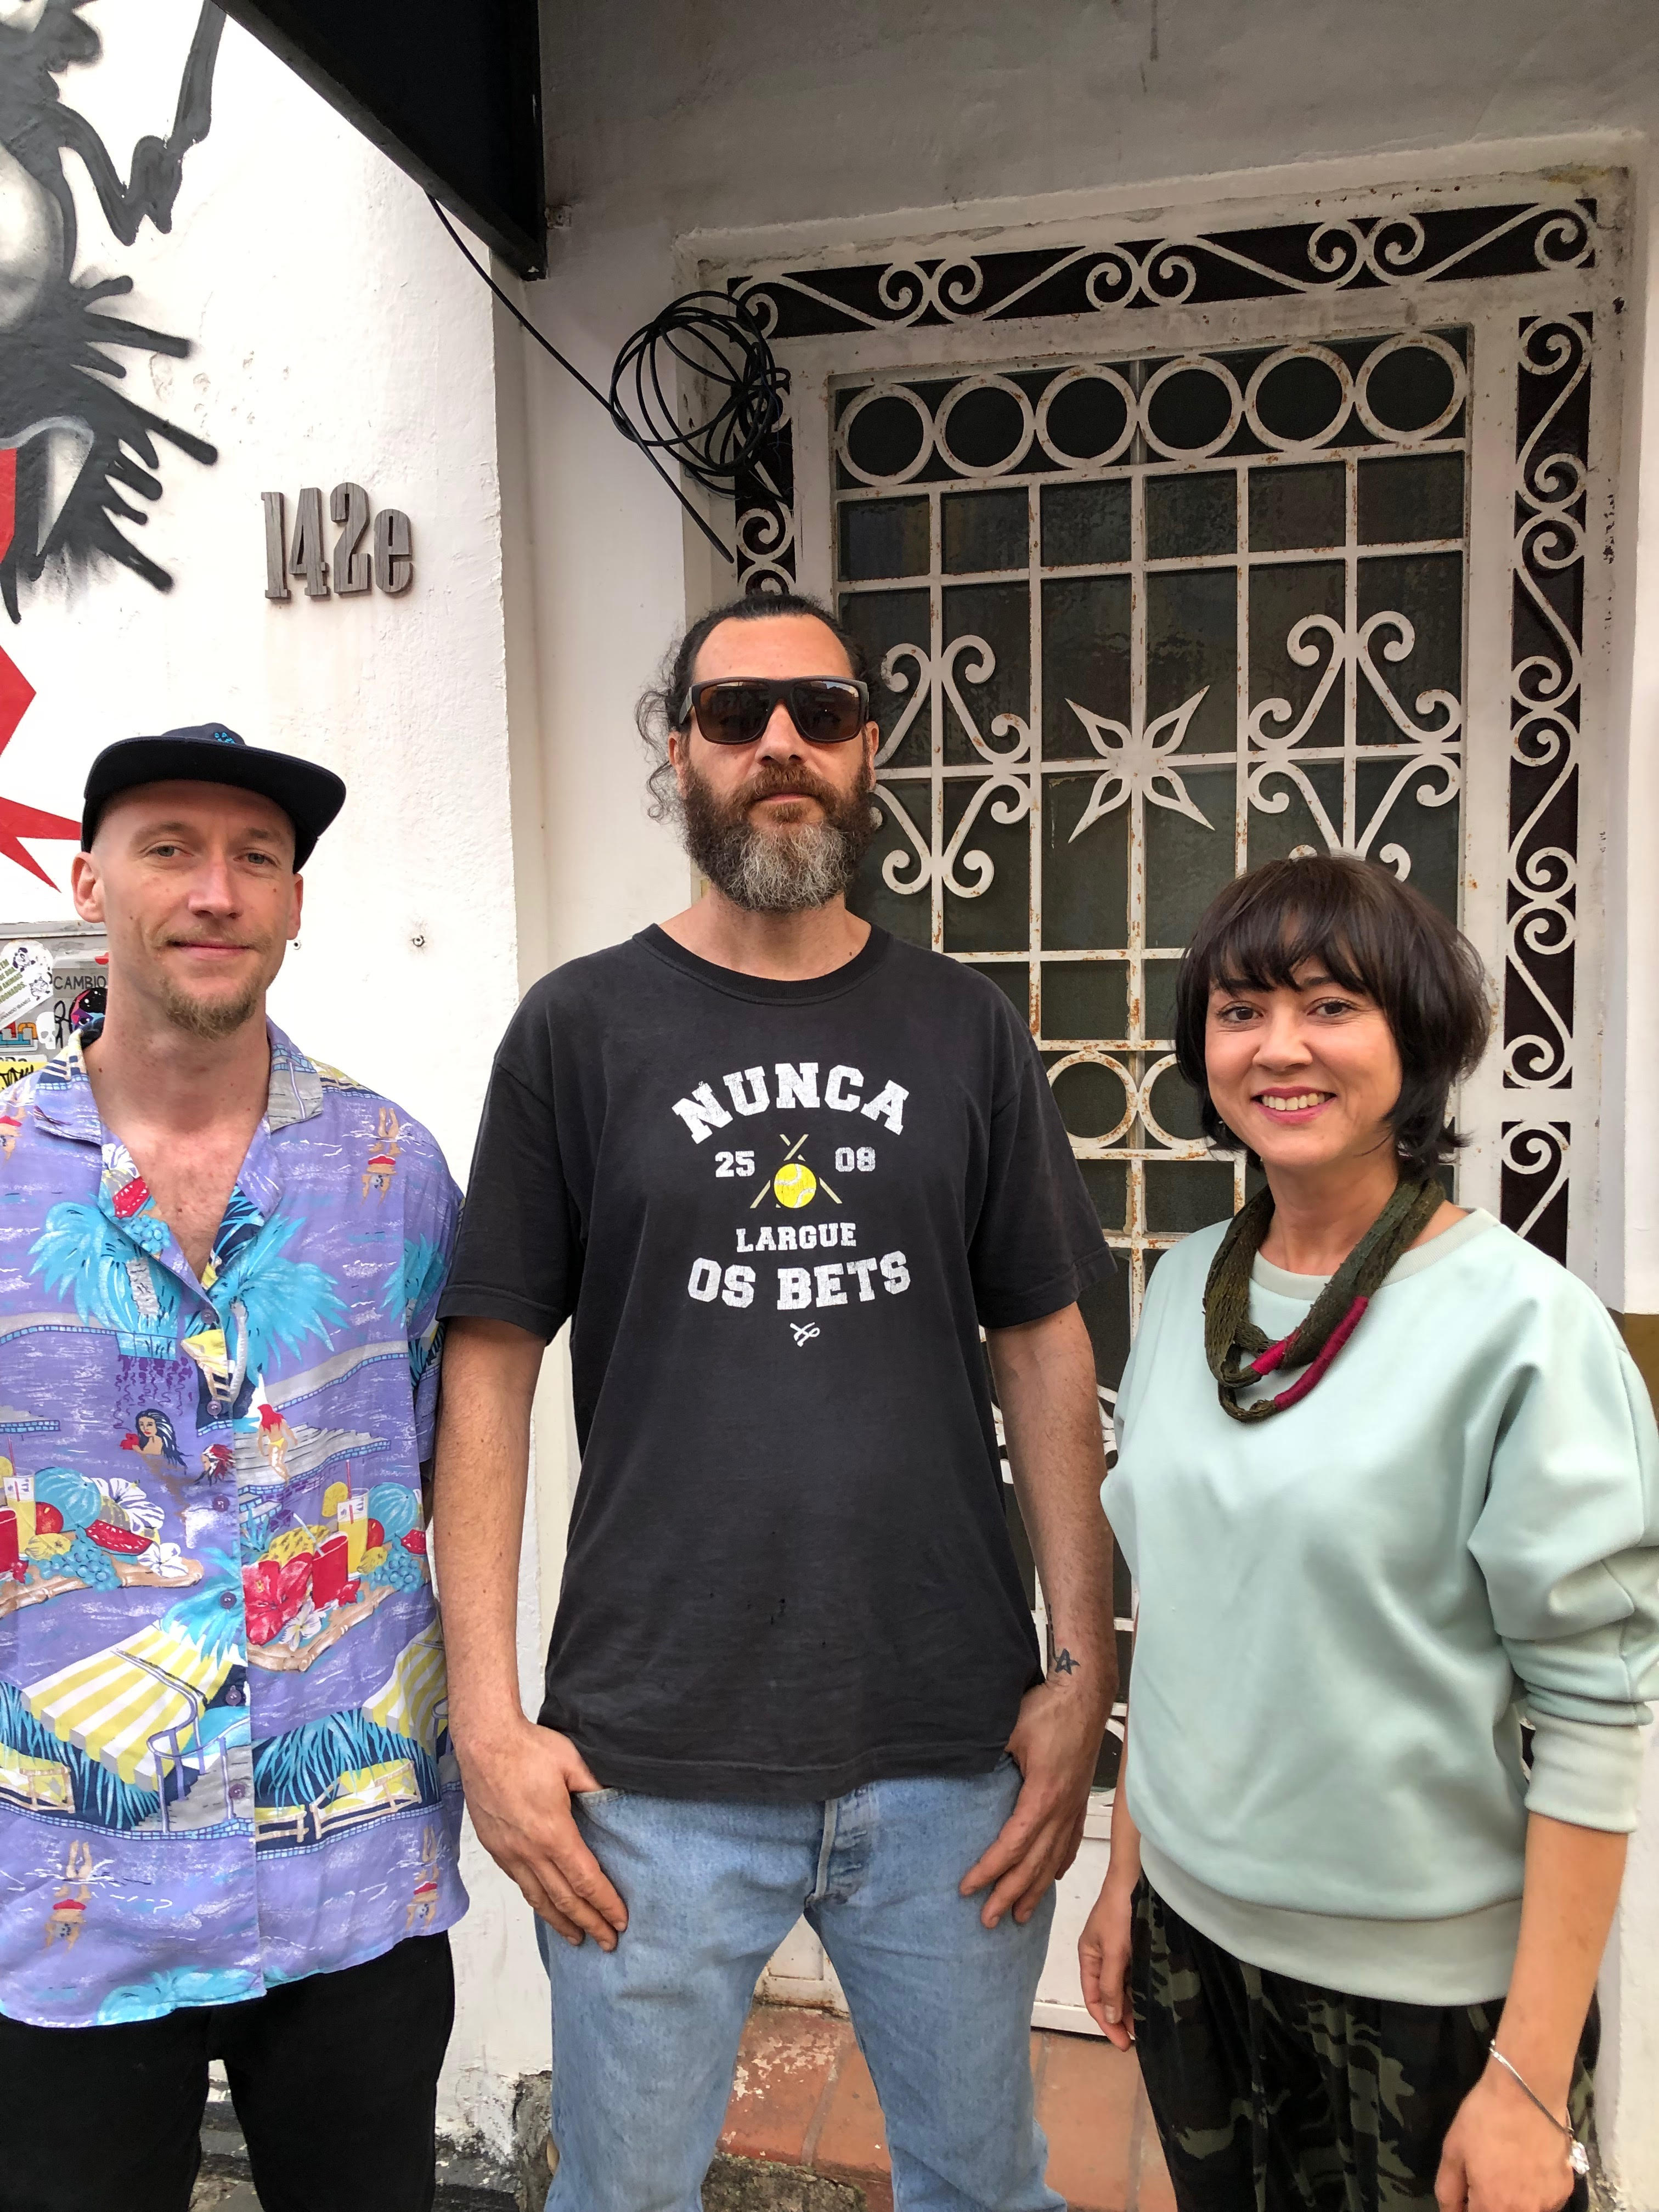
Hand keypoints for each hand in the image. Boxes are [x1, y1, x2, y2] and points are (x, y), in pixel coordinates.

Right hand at [454, 1715, 628, 1949]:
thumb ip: (595, 1789)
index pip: (585, 1880)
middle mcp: (530, 1851)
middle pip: (564, 1899)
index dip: (605, 1904)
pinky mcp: (495, 1847)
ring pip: (538, 1898)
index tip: (621, 1921)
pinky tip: (546, 1907)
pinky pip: (520, 1883)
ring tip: (577, 1938)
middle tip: (607, 1943)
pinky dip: (537, 1902)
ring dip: (560, 1922)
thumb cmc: (528, 1748)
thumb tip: (616, 1803)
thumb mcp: (573, 1763)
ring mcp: (509, 1852)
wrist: (483, 1742)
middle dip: (588, 1923)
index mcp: (554, 1833)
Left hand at [960, 1679, 1101, 1928]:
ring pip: (1053, 1860)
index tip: (966, 1888)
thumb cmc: (1047, 1708)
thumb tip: (957, 1769)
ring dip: (1034, 1891)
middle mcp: (1062, 1810)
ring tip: (1019, 1916)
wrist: (1086, 1695)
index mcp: (1042, 1796)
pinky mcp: (1079, 1800)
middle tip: (988, 1921)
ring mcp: (1074, 1807)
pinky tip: (1050, 1878)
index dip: (989, 1870)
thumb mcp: (1009, 1729)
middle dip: (1010, 1895)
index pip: (1012, 1846)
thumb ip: (986, 1754)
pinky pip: (1069, 1842)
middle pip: (1034, 1864)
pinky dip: (1057, 1865)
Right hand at [1078, 1873, 1135, 2048]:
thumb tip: (1110, 2017)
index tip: (1124, 2043)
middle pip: (1108, 1996)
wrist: (1137, 1878)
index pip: (1094, 1998)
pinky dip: (1140, 1992)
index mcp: (1089, 1957)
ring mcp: (1119, 1952)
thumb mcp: (1113, 1951)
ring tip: (1147, 2026)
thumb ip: (1111, 1985)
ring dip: (1132, 2007)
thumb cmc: (1120, 1913)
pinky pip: (1135, 1977)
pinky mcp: (1135, 1946)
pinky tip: (1152, 2002)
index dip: (1106, 2023)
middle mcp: (1102, 1957)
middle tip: (1139, 2040)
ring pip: (1123, 1988)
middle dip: (1121, 2018)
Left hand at [1436, 2061, 1577, 2211]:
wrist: (1528, 2092)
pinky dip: (1536, 2192)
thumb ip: (1449, 2190)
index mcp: (1494, 2206)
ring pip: (1528, 2211)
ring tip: (1509, 2169)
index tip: (1468, 2192)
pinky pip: (1547, 2202)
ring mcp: (1550, 2203)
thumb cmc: (1485, 2119)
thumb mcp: (1453, 2150)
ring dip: (1515, 2201)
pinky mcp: (1566, 2189)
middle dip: (1492, 2203)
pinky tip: (1529, 2166)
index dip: (1468, 2207)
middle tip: (1489, 2176)